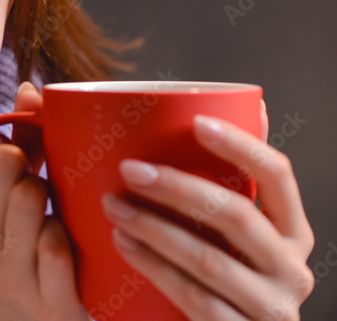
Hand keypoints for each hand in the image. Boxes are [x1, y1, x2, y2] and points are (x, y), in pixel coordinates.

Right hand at [0, 81, 89, 320]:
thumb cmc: (15, 258)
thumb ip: (11, 151)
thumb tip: (30, 88)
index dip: (3, 140)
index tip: (20, 154)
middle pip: (5, 163)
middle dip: (31, 162)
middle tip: (40, 180)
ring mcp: (7, 277)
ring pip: (29, 195)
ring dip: (50, 193)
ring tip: (53, 209)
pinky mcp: (47, 302)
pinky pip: (56, 242)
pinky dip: (66, 233)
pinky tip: (68, 241)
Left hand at [101, 101, 315, 319]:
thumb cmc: (220, 279)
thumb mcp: (231, 235)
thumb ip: (228, 183)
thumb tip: (229, 103)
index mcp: (292, 232)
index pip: (280, 176)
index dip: (242, 146)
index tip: (197, 122)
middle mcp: (292, 270)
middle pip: (238, 216)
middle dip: (178, 188)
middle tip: (128, 169)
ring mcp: (271, 309)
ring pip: (210, 261)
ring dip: (154, 228)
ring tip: (111, 205)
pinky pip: (195, 299)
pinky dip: (154, 268)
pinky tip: (122, 244)